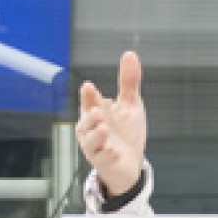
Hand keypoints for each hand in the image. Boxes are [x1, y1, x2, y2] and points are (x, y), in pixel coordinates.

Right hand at [76, 51, 147, 197]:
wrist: (131, 163)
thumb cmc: (126, 132)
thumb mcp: (130, 105)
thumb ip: (128, 82)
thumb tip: (130, 54)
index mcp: (95, 113)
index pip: (89, 102)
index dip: (88, 96)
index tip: (88, 87)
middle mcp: (91, 130)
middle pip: (85, 123)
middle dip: (90, 117)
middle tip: (98, 111)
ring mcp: (96, 148)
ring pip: (90, 142)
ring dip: (96, 135)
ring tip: (104, 128)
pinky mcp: (104, 163)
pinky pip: (102, 160)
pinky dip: (108, 155)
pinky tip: (115, 152)